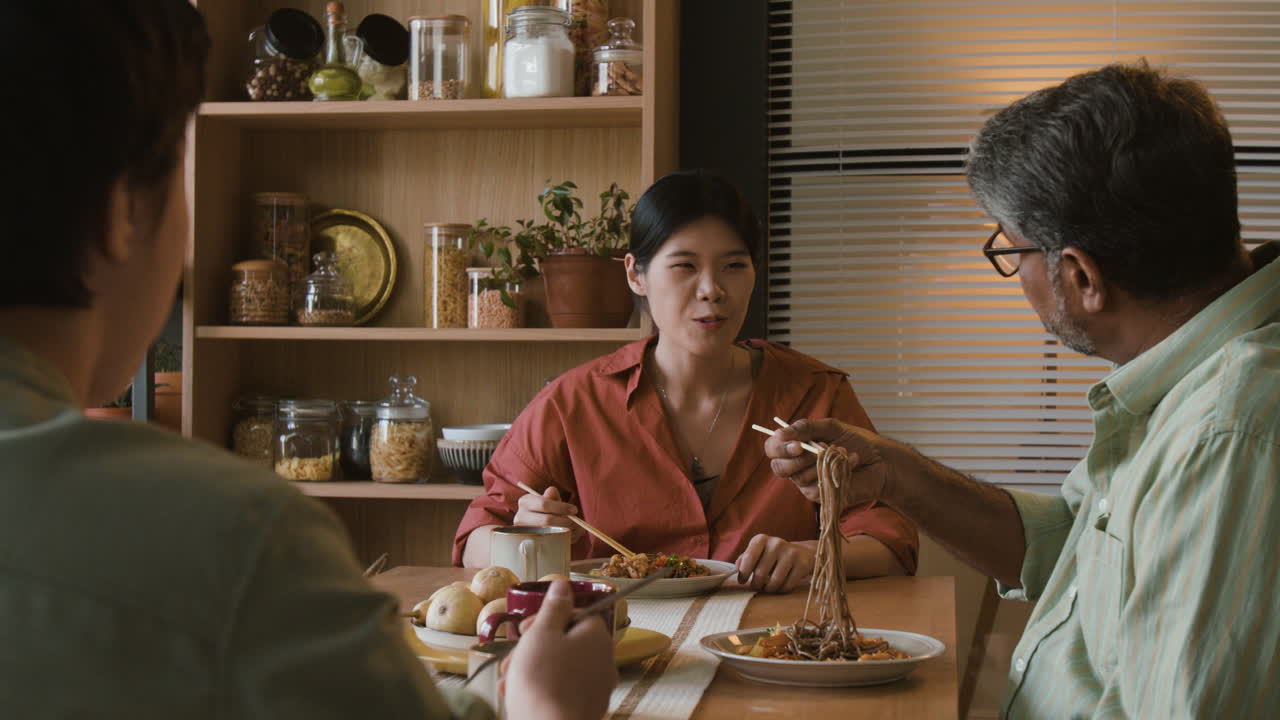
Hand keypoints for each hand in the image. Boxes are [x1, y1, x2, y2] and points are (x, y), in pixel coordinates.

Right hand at [504, 579, 617, 719]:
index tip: (525, 628)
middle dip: (535, 647)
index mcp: (597, 636)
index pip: (576, 614)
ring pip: (563, 667)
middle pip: (568, 642)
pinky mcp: (588, 709)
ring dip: (534, 668)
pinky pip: (564, 690)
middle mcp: (605, 661)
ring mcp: (598, 688)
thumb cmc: (542, 680)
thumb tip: (563, 584)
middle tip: (514, 657)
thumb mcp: (541, 634)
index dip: (547, 619)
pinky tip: (519, 695)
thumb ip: (553, 607)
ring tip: (509, 680)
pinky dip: (543, 689)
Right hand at [513, 486, 582, 539]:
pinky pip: (549, 542)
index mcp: (526, 501)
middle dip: (565, 521)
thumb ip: (553, 495)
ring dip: (566, 531)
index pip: (544, 504)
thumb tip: (552, 491)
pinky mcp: (529, 543)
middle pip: (547, 520)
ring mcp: (523, 532)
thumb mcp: (551, 500)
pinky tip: (567, 536)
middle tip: (575, 522)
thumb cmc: (548, 510)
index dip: (562, 507)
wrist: (540, 527)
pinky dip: (563, 539)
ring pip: (549, 532)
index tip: (574, 510)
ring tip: (575, 530)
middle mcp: (520, 516)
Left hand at [735, 534, 813, 592]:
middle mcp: (776, 543)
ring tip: (768, 588)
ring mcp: (791, 552)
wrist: (801, 553)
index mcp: (761, 539)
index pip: (748, 558)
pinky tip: (780, 586)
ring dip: (769, 589)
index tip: (742, 581)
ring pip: (774, 581)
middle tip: (757, 586)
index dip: (743, 573)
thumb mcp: (757, 553)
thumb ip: (745, 559)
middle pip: (760, 573)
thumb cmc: (772, 556)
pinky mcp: (802, 564)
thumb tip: (738, 567)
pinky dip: (781, 590)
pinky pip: (787, 585)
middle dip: (756, 584)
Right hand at [764, 418, 897, 508]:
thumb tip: (779, 431)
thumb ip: (806, 428)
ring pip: (799, 477)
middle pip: (779, 467)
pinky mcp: (820, 496)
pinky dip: (835, 471)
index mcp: (795, 447)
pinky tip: (850, 463)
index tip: (797, 444)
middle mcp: (797, 466)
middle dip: (797, 458)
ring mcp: (807, 483)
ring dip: (823, 462)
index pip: (772, 448)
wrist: (882, 461)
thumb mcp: (831, 428)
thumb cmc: (856, 442)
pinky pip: (817, 487)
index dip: (779, 447)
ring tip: (843, 451)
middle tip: (820, 449)